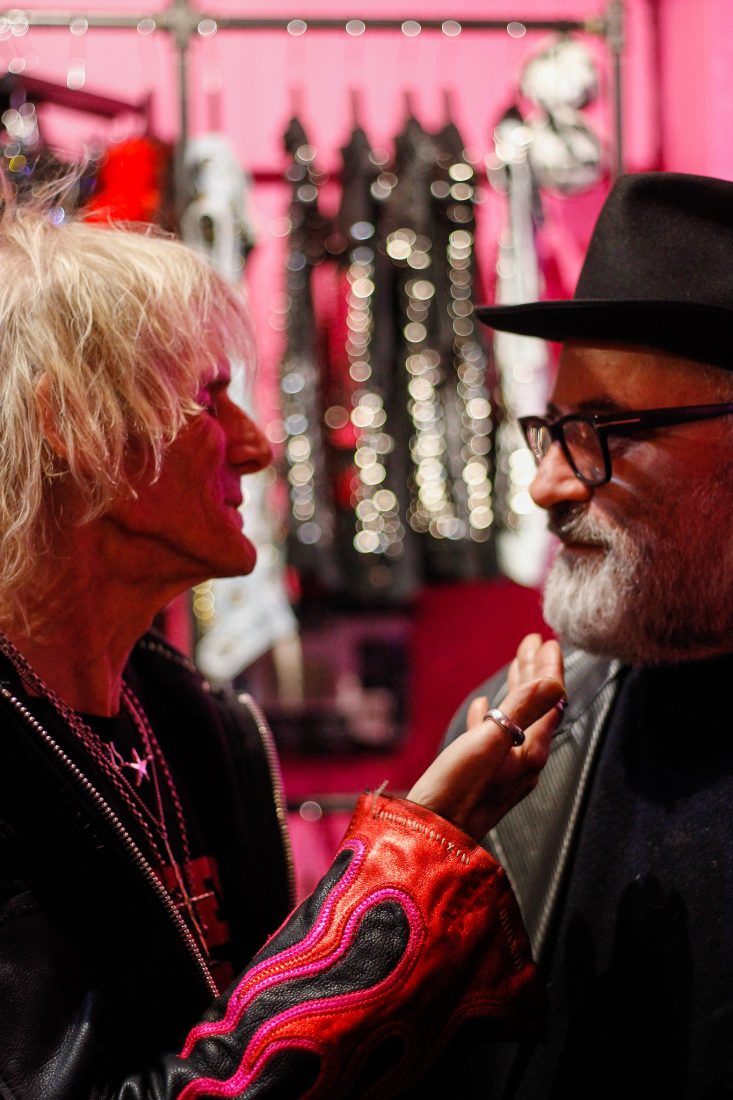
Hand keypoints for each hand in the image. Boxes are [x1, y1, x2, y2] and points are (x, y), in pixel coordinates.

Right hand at [407, 635, 564, 840]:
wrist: (430, 836)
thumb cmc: (456, 790)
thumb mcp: (490, 742)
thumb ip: (522, 710)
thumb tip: (554, 681)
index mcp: (530, 751)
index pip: (549, 700)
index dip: (549, 668)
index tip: (548, 640)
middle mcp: (523, 761)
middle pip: (536, 708)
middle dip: (536, 673)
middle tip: (533, 642)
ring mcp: (503, 769)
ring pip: (516, 719)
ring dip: (517, 689)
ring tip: (516, 663)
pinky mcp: (481, 776)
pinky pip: (493, 736)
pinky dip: (492, 715)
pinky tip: (483, 704)